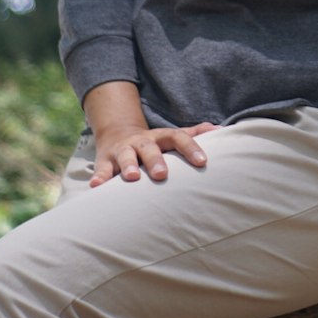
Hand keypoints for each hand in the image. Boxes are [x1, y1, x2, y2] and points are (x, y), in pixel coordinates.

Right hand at [89, 121, 219, 186]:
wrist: (117, 136)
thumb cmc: (154, 144)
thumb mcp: (172, 136)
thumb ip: (194, 134)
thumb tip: (221, 130)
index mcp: (161, 137)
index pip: (178, 137)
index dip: (190, 148)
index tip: (203, 162)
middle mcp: (141, 142)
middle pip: (149, 147)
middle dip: (155, 160)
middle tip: (162, 174)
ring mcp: (122, 151)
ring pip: (125, 155)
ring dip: (128, 165)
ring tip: (131, 178)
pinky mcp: (105, 162)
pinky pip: (102, 170)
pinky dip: (99, 177)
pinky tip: (96, 187)